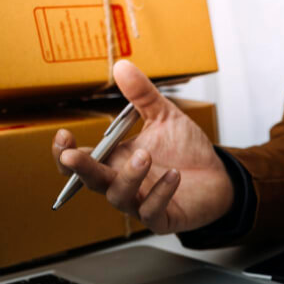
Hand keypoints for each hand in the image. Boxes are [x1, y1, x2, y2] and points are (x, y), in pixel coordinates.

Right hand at [51, 60, 233, 233]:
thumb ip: (143, 95)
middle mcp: (121, 183)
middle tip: (74, 156)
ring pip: (119, 196)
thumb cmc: (187, 150)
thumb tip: (122, 66)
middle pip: (90, 181)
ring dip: (128, 176)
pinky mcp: (162, 218)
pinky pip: (152, 211)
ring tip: (145, 155)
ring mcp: (140, 203)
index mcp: (114, 160)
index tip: (64, 136)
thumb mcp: (165, 117)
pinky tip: (174, 176)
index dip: (64, 153)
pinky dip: (160, 193)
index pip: (79, 161)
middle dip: (81, 168)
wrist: (219, 176)